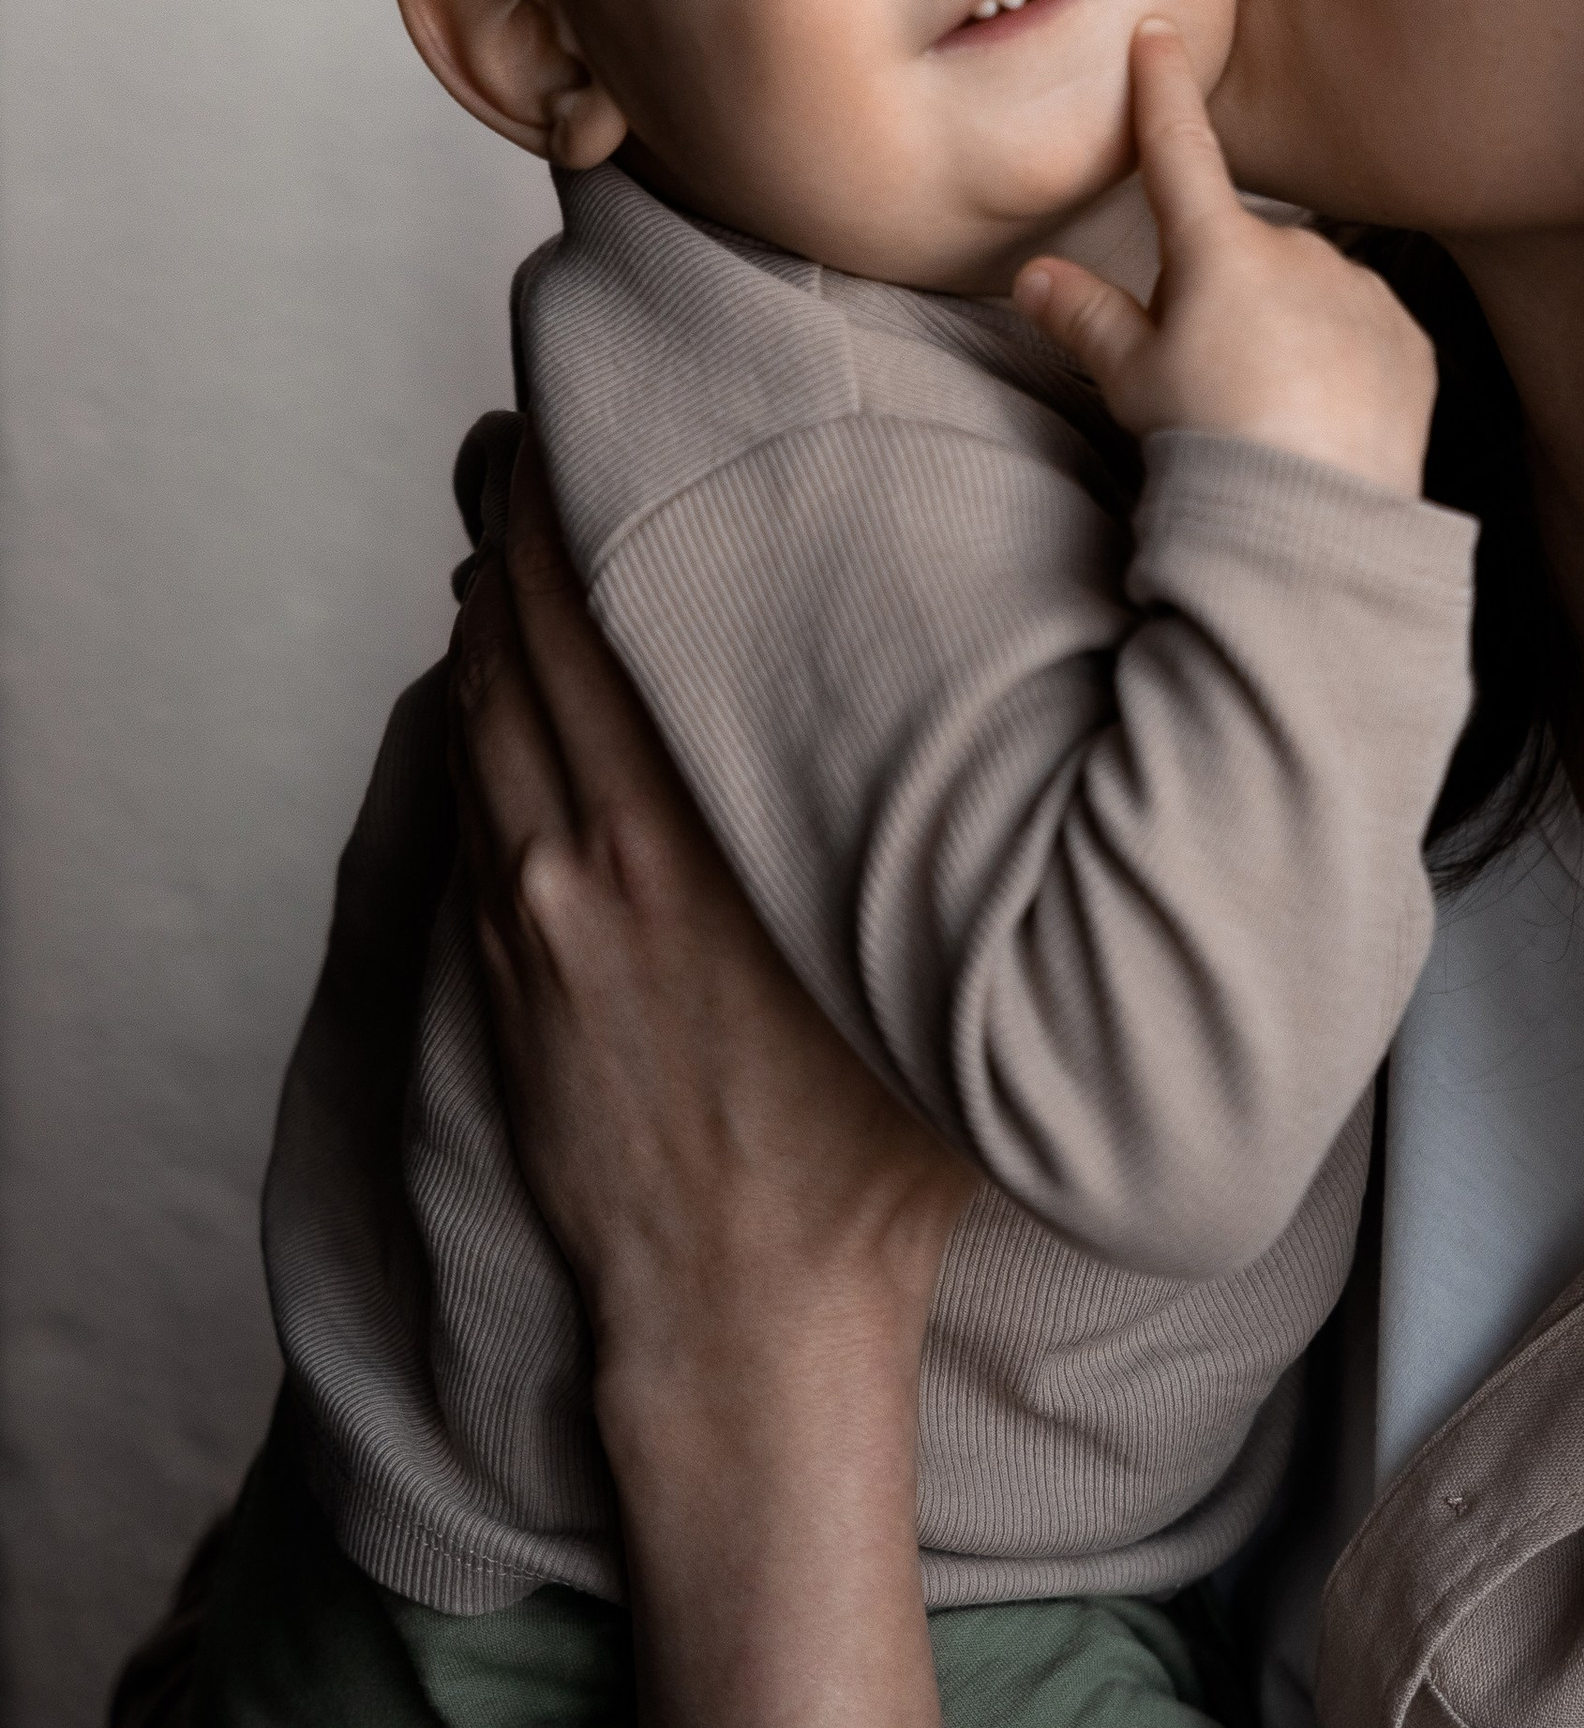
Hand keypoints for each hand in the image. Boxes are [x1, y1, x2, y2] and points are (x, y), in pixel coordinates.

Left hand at [450, 444, 973, 1422]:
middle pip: (520, 637)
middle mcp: (591, 856)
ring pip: (481, 707)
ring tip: (500, 511)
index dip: (575, 509)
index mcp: (694, 838)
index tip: (585, 417)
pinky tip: (488, 660)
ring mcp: (531, 913)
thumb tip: (972, 687)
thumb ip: (923, 820)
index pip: (602, 621)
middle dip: (519, 518)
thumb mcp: (930, 959)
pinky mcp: (503, 967)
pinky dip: (473, 704)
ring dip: (487, 603)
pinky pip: (469, 794)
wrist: (741, 1309)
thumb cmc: (873, 1148)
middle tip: (534, 420)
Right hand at [1015, 17, 1438, 492]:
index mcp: (1220, 250)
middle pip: (1244, 252)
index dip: (1163, 89)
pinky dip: (1340, 361)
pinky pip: (1361, 332)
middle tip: (1209, 374)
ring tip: (1269, 408)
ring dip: (1286, 327)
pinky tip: (1320, 415)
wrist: (1311, 517)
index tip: (1161, 33)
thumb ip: (1088, 319)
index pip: (1180, 149)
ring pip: (1307, 292)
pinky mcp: (1407, 340)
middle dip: (1224, 294)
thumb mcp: (1132, 381)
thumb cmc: (1208, 445)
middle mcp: (1298, 251)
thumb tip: (1033, 276)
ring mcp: (1361, 292)